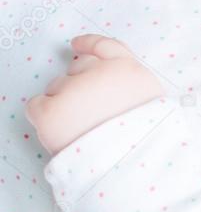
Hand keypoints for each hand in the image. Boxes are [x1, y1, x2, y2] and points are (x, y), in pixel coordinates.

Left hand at [26, 34, 166, 154]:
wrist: (127, 167)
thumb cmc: (141, 140)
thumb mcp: (152, 104)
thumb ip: (132, 85)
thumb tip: (105, 76)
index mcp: (130, 72)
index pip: (106, 46)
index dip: (90, 44)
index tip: (77, 44)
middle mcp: (101, 74)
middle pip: (79, 66)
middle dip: (79, 81)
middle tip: (89, 108)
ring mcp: (72, 90)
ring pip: (57, 86)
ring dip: (65, 101)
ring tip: (81, 127)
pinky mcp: (50, 111)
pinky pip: (37, 105)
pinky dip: (45, 115)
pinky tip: (62, 129)